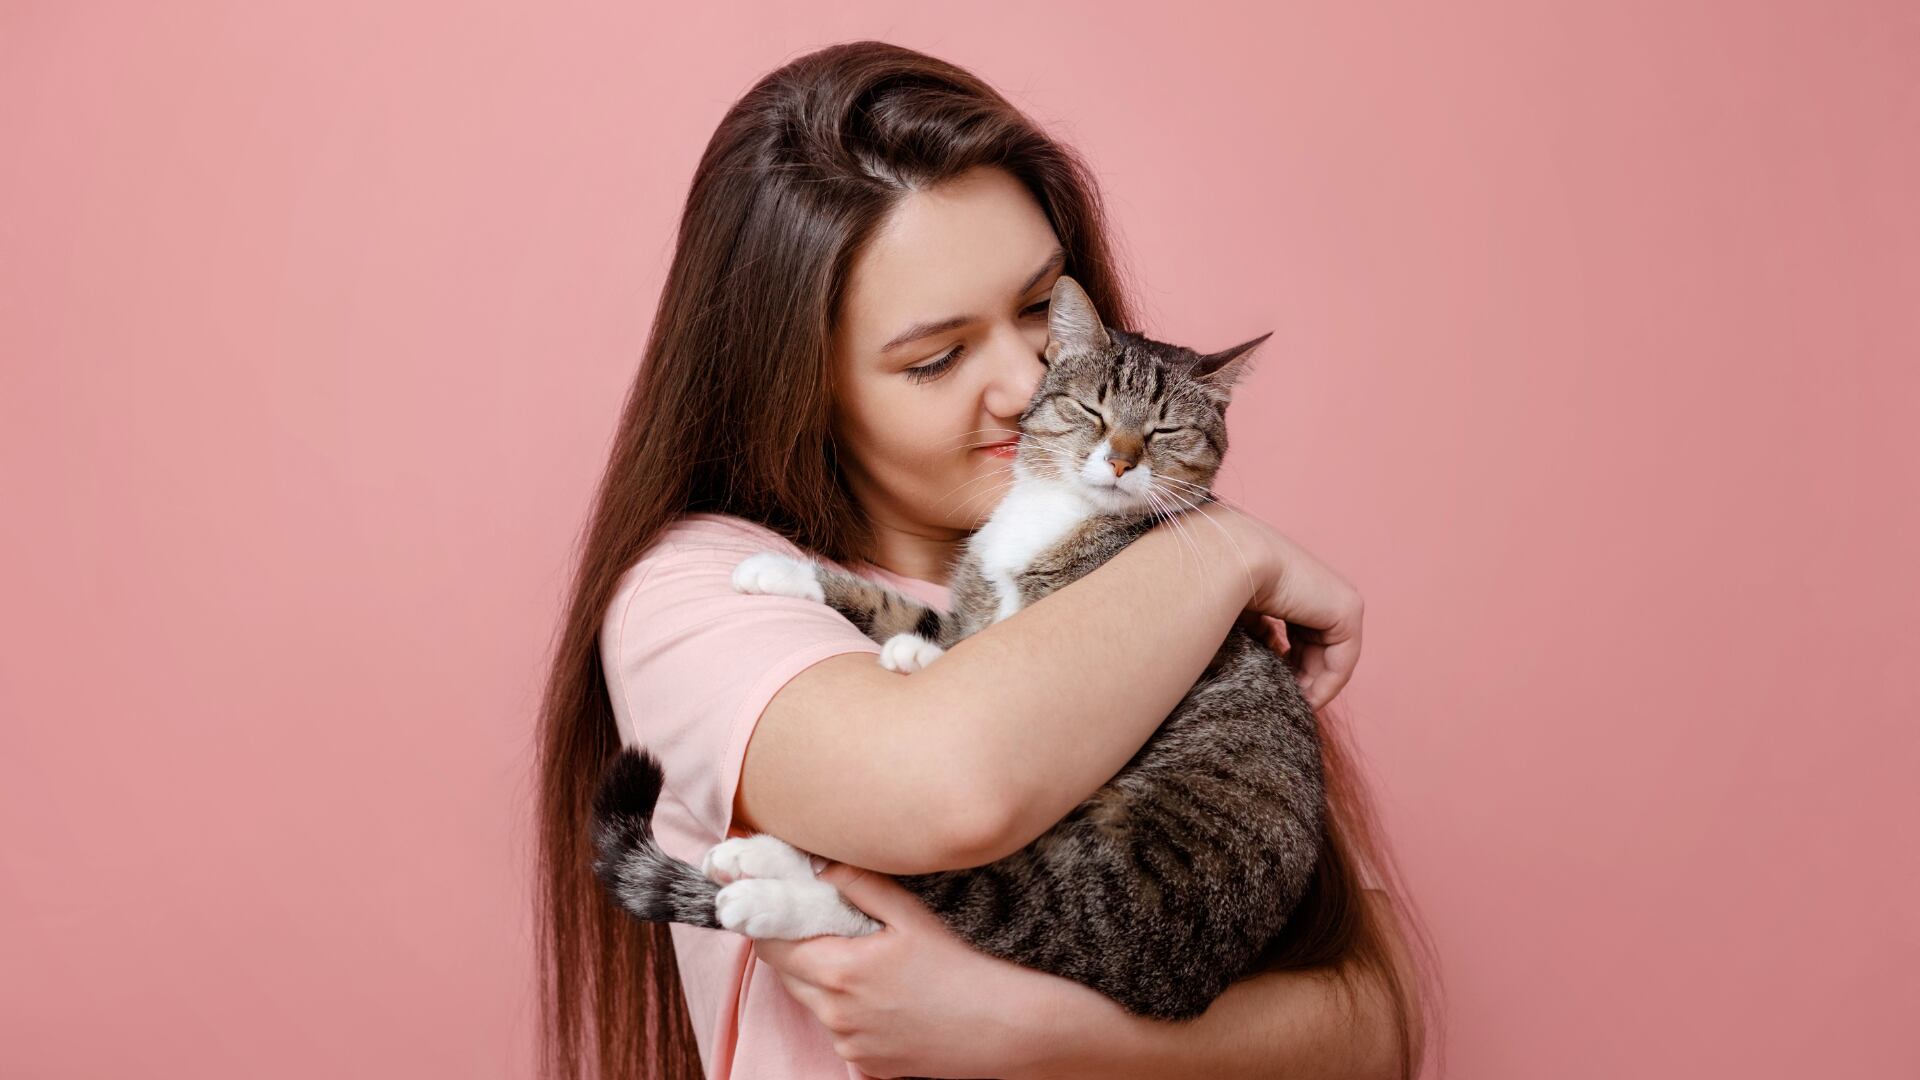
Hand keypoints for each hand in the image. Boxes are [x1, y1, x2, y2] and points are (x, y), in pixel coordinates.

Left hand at [753, 862, 1083, 1078]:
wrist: (1001, 1029)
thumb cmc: (960, 968)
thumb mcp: (910, 916)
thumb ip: (858, 884)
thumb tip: (818, 864)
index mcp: (839, 970)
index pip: (772, 944)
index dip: (767, 920)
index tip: (768, 901)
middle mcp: (834, 1013)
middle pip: (785, 974)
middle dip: (792, 946)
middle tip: (818, 923)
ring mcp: (848, 1043)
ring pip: (811, 1002)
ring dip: (818, 978)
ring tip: (860, 958)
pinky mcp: (864, 1063)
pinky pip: (838, 1029)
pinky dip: (845, 1009)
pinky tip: (883, 995)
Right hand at [1198, 503, 1364, 710]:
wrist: (1228, 559)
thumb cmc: (1216, 584)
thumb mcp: (1237, 617)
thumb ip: (1254, 636)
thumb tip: (1258, 666)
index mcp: (1289, 582)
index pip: (1296, 633)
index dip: (1285, 667)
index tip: (1268, 692)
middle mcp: (1314, 588)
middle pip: (1315, 647)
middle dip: (1299, 678)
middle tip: (1281, 705)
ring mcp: (1334, 596)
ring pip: (1331, 656)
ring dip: (1312, 685)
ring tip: (1290, 706)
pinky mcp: (1347, 608)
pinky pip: (1343, 659)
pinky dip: (1327, 684)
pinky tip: (1303, 701)